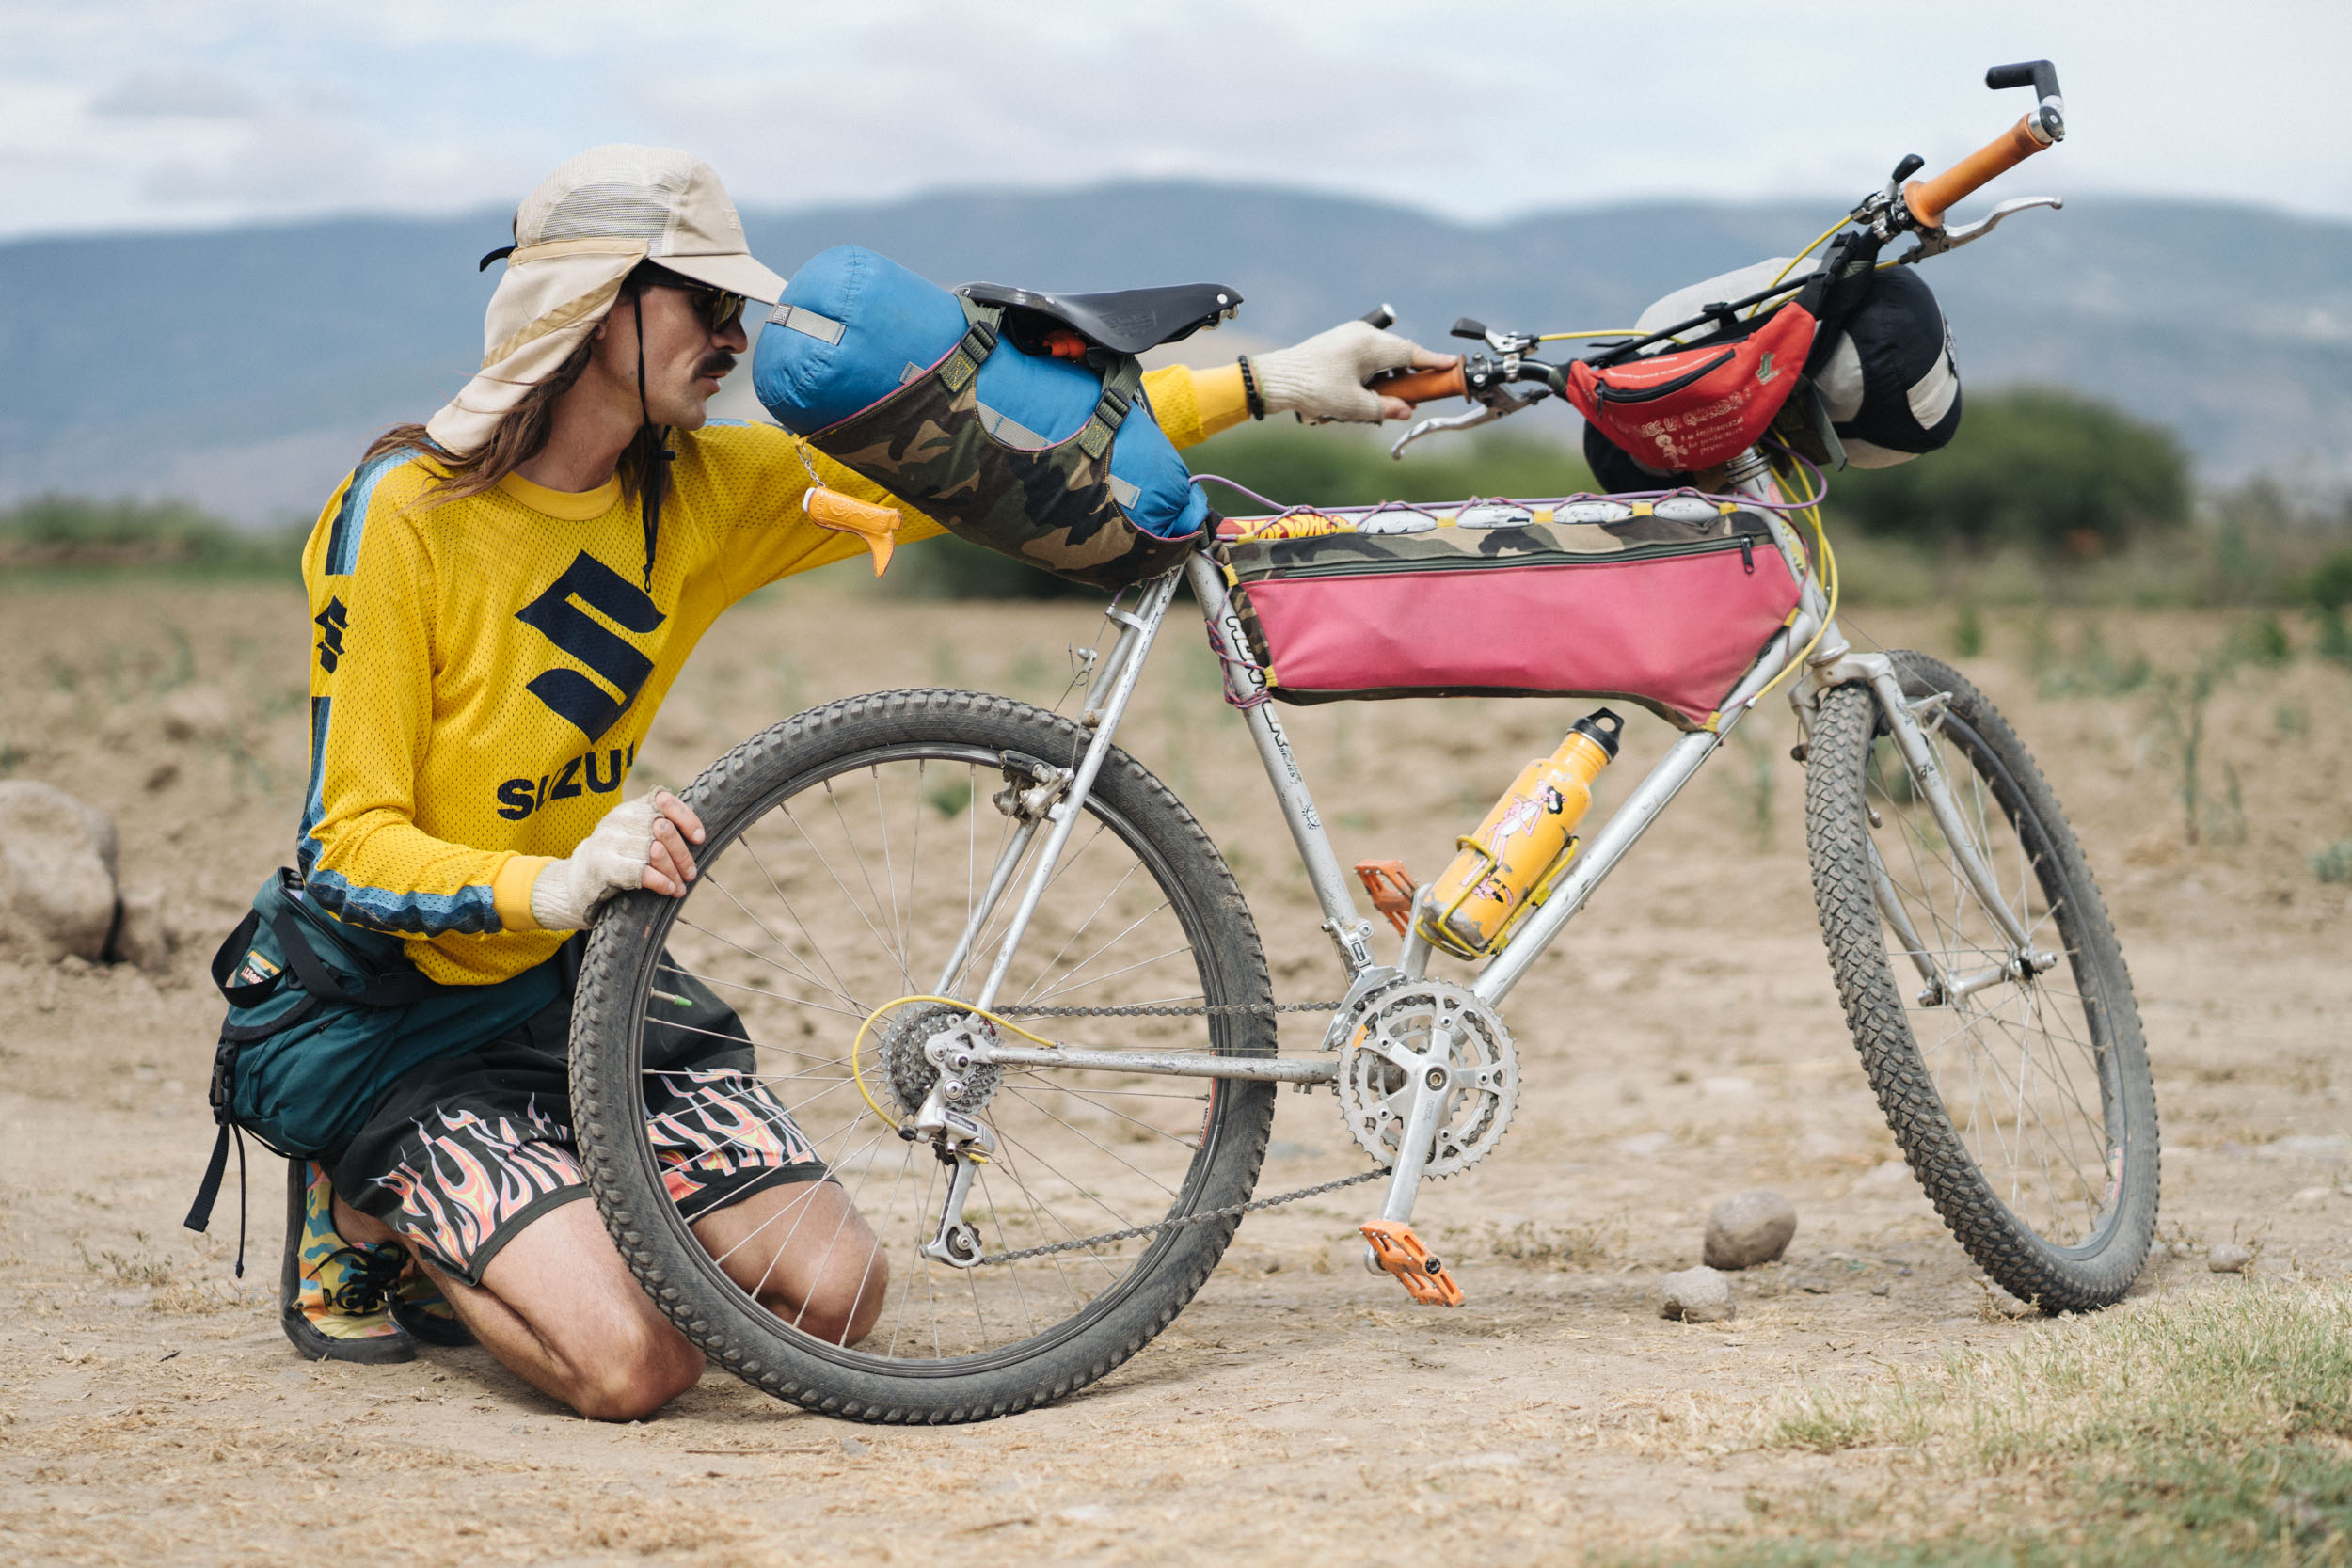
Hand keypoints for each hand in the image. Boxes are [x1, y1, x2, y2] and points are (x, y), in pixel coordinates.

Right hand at [528, 789, 706, 930]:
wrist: (573, 884)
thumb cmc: (614, 861)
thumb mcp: (632, 837)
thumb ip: (657, 829)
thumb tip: (699, 837)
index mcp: (629, 810)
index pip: (663, 801)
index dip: (686, 818)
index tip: (699, 838)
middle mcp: (618, 821)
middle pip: (663, 829)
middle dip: (683, 853)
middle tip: (691, 872)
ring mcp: (608, 842)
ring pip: (654, 851)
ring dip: (674, 872)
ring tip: (681, 886)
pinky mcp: (602, 866)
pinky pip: (640, 871)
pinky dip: (660, 881)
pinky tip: (669, 889)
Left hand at [1248, 321, 1459, 423]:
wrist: (1274, 380)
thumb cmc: (1311, 389)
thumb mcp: (1353, 405)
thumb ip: (1384, 407)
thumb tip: (1407, 410)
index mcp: (1368, 344)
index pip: (1412, 352)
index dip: (1434, 361)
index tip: (1452, 366)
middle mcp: (1361, 335)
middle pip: (1399, 353)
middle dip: (1409, 376)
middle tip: (1417, 397)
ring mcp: (1349, 337)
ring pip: (1382, 357)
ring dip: (1389, 379)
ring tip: (1386, 402)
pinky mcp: (1339, 345)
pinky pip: (1366, 359)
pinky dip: (1373, 376)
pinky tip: (1366, 395)